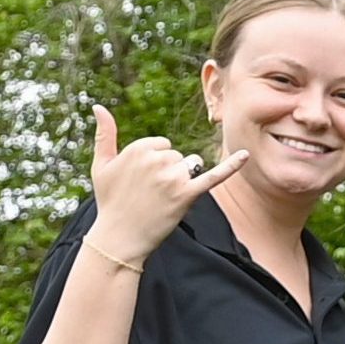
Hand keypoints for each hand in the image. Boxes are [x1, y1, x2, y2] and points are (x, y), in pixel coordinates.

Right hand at [84, 103, 245, 265]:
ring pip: (191, 165)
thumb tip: (98, 107)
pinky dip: (231, 166)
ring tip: (163, 197)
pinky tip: (246, 155)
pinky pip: (214, 176)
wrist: (120, 237)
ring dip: (183, 179)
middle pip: (177, 155)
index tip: (141, 179)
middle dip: (168, 172)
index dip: (155, 162)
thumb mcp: (102, 165)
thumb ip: (104, 135)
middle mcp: (157, 160)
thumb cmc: (110, 200)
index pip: (162, 145)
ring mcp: (173, 177)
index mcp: (138, 148)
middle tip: (149, 193)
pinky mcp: (188, 194)